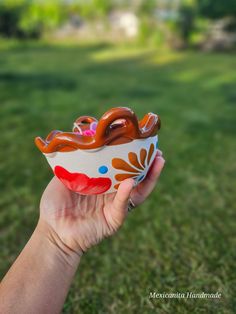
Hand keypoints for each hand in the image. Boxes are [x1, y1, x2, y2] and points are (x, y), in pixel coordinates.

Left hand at [39, 151, 164, 256]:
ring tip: (157, 162)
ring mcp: (114, 206)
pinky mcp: (113, 220)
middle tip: (157, 151)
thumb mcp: (62, 178)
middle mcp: (111, 192)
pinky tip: (131, 182)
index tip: (140, 142)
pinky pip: (122, 206)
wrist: (52, 231)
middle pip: (135, 177)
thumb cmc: (55, 206)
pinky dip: (126, 194)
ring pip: (137, 191)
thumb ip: (74, 164)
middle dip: (148, 164)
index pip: (120, 167)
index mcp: (102, 182)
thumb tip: (82, 143)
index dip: (131, 156)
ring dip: (149, 177)